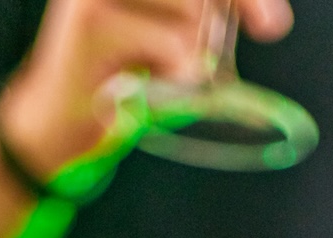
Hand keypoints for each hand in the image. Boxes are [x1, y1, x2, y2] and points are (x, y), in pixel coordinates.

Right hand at [4, 0, 290, 171]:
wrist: (58, 128)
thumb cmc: (121, 85)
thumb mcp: (175, 43)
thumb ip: (209, 19)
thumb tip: (274, 19)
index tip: (273, 27)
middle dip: (216, 31)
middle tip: (198, 68)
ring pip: (195, 13)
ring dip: (192, 60)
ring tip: (154, 75)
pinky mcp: (93, 19)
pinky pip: (173, 46)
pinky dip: (173, 78)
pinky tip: (141, 85)